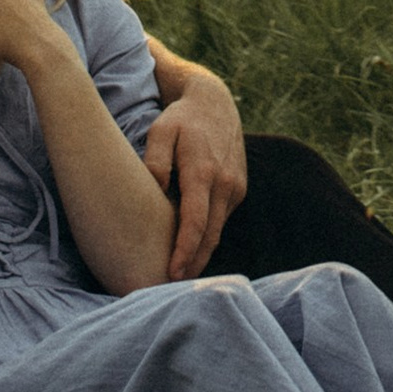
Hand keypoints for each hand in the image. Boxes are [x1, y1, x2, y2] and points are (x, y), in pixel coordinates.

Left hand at [145, 69, 247, 280]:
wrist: (214, 102)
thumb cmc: (180, 120)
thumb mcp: (160, 132)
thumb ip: (155, 161)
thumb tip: (154, 192)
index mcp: (204, 171)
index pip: (196, 221)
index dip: (185, 250)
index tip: (173, 272)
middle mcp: (225, 183)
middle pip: (210, 235)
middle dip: (194, 264)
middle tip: (170, 288)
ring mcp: (235, 187)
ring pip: (218, 230)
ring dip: (202, 254)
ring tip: (180, 277)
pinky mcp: (238, 189)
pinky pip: (222, 219)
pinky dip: (208, 237)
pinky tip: (192, 250)